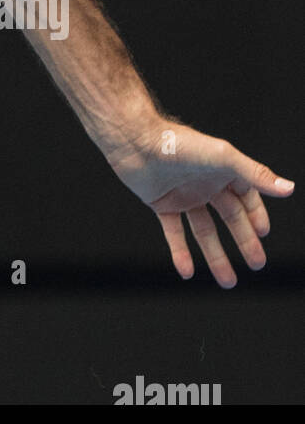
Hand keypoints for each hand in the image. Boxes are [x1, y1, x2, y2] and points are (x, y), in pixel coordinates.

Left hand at [104, 119, 293, 286]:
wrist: (135, 141)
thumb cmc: (178, 143)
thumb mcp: (223, 158)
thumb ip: (255, 175)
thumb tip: (288, 188)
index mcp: (221, 170)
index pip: (246, 196)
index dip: (256, 214)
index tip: (264, 234)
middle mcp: (204, 183)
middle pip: (229, 217)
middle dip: (244, 240)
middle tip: (256, 264)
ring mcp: (183, 194)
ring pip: (204, 230)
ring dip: (215, 255)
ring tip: (228, 281)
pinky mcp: (161, 203)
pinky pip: (174, 232)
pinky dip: (180, 252)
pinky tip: (187, 272)